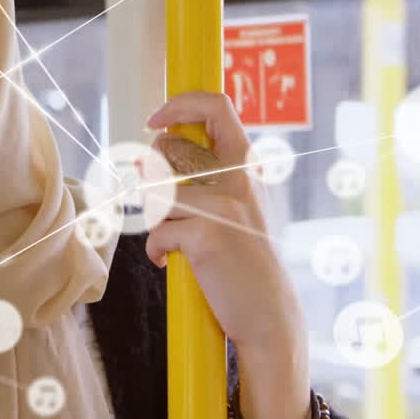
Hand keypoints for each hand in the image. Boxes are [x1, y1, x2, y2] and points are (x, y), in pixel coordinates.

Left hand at [144, 91, 310, 418]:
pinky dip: (158, 251)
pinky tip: (172, 264)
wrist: (268, 315)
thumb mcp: (238, 208)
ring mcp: (224, 206)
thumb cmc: (244, 262)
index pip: (217, 106)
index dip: (180, 103)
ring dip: (155, 219)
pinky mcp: (207, 235)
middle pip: (168, 149)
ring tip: (173, 241)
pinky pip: (158, 231)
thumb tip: (154, 150)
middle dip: (151, 176)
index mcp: (247, 167)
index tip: (155, 118)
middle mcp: (238, 179)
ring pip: (157, 191)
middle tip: (163, 206)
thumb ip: (209, 177)